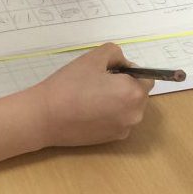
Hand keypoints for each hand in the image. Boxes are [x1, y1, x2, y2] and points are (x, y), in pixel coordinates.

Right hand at [22, 44, 153, 148]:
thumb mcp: (93, 57)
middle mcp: (135, 114)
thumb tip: (125, 65)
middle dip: (124, 86)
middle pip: (138, 94)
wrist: (46, 116)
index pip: (146, 78)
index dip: (129, 71)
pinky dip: (109, 115)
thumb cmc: (70, 84)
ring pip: (128, 109)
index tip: (108, 71)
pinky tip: (87, 111)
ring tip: (90, 96)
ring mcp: (124, 129)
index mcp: (134, 93)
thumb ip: (116, 54)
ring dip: (117, 101)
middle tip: (97, 82)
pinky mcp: (112, 140)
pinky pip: (118, 121)